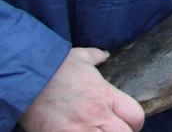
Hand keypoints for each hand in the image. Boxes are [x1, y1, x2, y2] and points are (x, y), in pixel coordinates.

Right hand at [20, 47, 143, 131]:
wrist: (28, 81)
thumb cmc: (55, 68)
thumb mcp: (81, 57)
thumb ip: (97, 57)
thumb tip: (104, 55)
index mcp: (107, 95)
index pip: (136, 116)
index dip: (135, 122)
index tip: (130, 123)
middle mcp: (98, 115)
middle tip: (115, 129)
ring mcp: (79, 131)